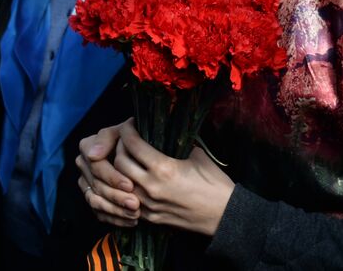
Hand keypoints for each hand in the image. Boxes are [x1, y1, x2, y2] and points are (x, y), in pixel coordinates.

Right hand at [77, 123, 139, 226]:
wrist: (140, 149)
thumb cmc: (134, 136)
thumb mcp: (124, 130)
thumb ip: (107, 137)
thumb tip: (92, 155)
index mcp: (87, 147)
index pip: (96, 167)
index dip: (112, 177)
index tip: (129, 185)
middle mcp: (83, 165)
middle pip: (97, 186)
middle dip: (116, 196)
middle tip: (135, 204)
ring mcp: (86, 182)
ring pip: (96, 201)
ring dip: (116, 209)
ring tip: (135, 213)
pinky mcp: (93, 197)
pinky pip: (99, 213)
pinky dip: (115, 218)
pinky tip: (131, 221)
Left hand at [110, 118, 234, 236]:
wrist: (223, 215)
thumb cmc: (214, 183)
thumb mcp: (198, 156)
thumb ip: (178, 145)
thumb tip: (168, 134)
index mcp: (164, 168)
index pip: (134, 145)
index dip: (127, 131)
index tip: (129, 124)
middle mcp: (151, 186)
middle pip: (120, 163)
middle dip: (119, 147)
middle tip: (126, 140)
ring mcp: (149, 204)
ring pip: (119, 184)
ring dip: (119, 169)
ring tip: (127, 159)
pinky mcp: (150, 217)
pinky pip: (129, 200)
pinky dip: (127, 188)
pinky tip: (133, 180)